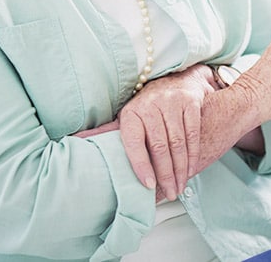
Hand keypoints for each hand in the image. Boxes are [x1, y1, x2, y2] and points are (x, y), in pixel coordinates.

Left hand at [117, 64, 218, 200]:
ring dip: (181, 168)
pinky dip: (194, 154)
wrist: (177, 78)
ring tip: (180, 186)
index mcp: (131, 112)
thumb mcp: (128, 115)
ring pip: (178, 142)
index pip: (134, 143)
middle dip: (166, 174)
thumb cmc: (148, 105)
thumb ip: (108, 131)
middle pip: (160, 146)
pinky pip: (193, 133)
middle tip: (170, 193)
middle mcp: (151, 105)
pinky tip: (192, 169)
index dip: (141, 165)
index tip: (149, 185)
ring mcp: (172, 102)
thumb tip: (76, 141)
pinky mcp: (190, 102)